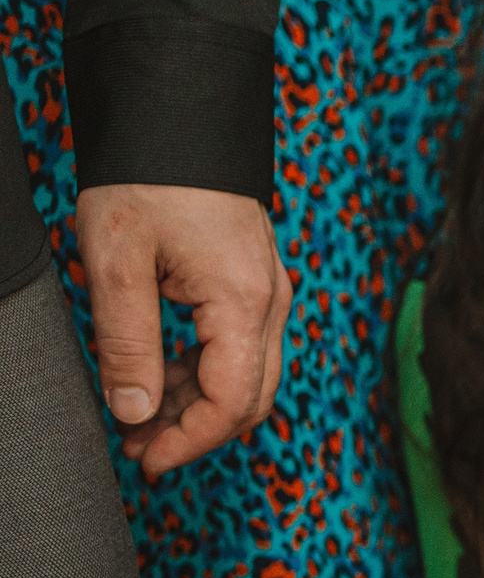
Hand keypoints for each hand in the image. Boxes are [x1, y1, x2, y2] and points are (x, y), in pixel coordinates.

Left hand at [72, 184, 291, 478]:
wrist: (178, 117)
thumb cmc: (147, 179)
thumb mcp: (118, 266)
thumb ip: (128, 347)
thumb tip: (135, 413)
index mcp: (244, 302)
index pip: (231, 403)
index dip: (189, 442)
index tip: (144, 460)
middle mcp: (271, 302)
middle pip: (250, 398)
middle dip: (195, 431)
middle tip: (137, 447)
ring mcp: (269, 291)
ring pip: (248, 376)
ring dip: (198, 404)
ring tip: (139, 414)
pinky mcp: (255, 281)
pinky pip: (243, 347)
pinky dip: (205, 373)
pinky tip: (161, 375)